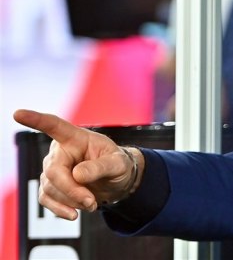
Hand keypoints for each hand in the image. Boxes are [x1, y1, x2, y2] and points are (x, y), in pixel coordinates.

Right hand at [13, 109, 143, 220]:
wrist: (116, 180)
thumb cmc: (118, 165)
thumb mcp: (118, 164)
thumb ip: (100, 167)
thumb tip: (77, 175)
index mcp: (76, 137)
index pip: (54, 126)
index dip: (36, 120)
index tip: (18, 113)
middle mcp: (60, 151)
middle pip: (53, 171)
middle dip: (71, 190)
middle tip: (91, 202)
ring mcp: (53, 168)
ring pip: (50, 188)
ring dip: (71, 201)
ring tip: (92, 204)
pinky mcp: (50, 185)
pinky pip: (46, 199)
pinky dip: (59, 209)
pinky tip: (74, 214)